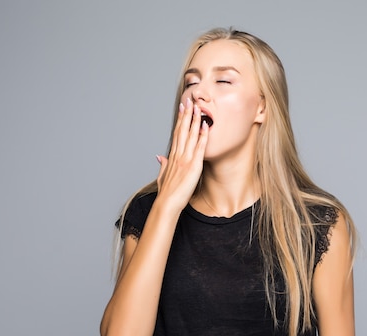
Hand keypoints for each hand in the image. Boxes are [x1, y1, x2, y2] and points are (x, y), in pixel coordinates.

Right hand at [155, 98, 208, 213]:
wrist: (167, 203)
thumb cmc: (166, 193)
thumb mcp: (162, 176)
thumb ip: (163, 165)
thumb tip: (160, 157)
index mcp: (172, 157)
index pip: (176, 134)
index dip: (180, 120)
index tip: (182, 109)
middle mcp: (178, 155)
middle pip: (182, 130)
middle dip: (186, 115)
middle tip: (190, 101)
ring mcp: (185, 160)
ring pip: (190, 135)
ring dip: (194, 120)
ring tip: (198, 107)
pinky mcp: (193, 166)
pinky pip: (199, 148)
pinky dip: (202, 136)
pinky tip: (206, 126)